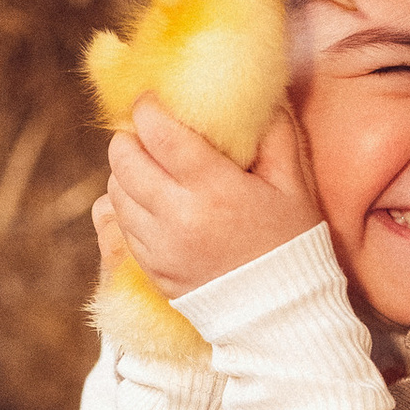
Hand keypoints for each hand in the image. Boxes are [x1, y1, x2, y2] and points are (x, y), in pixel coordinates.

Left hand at [103, 100, 321, 300]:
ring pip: (116, 192)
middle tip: (146, 132)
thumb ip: (275, 133)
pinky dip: (129, 206)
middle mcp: (178, 217)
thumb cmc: (291, 243)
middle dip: (129, 137)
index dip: (147, 108)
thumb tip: (262, 93)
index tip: (151, 100)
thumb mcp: (293, 184)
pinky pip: (122, 225)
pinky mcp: (151, 269)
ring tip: (148, 165)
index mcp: (213, 189)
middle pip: (124, 159)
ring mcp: (159, 247)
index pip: (159, 134)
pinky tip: (152, 200)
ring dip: (125, 171)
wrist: (280, 316)